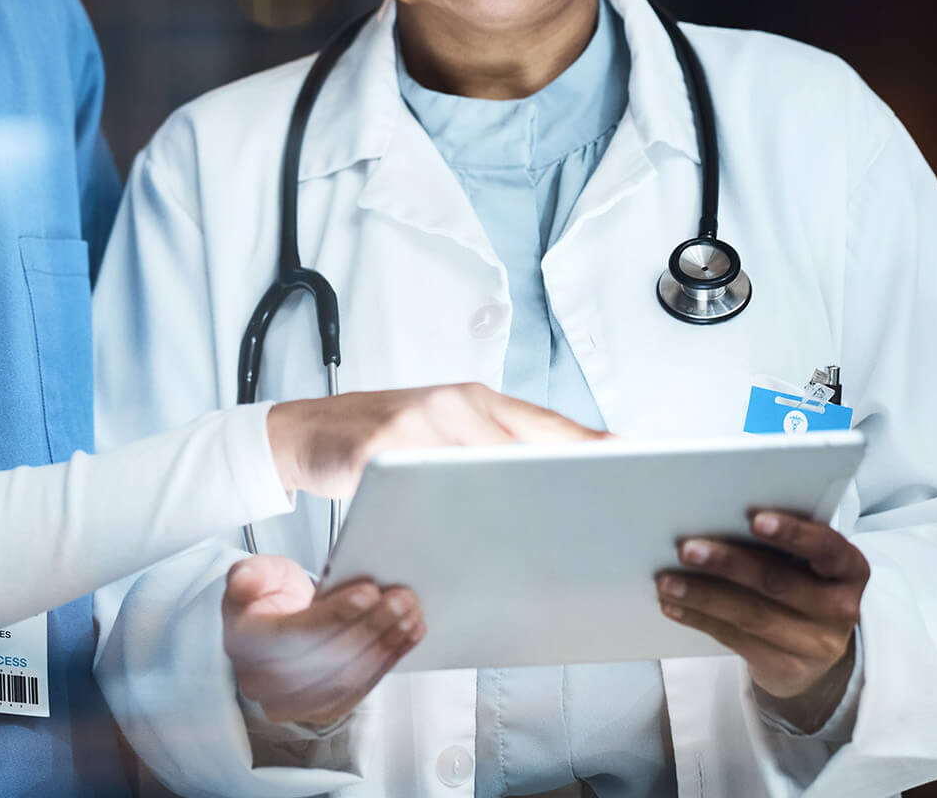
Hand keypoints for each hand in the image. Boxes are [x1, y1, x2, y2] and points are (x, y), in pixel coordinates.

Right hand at [223, 553, 420, 727]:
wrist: (278, 626)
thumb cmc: (270, 598)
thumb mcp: (256, 574)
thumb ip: (249, 574)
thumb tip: (243, 582)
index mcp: (244, 641)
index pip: (294, 633)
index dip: (334, 614)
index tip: (369, 591)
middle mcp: (262, 682)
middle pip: (325, 659)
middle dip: (370, 628)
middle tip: (402, 599)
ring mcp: (292, 704)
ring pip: (346, 678)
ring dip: (385, 646)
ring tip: (410, 615)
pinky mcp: (321, 712)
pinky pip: (359, 690)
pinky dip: (387, 662)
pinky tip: (407, 636)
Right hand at [266, 383, 604, 499]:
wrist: (303, 430)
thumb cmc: (376, 437)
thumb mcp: (439, 432)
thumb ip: (487, 448)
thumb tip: (551, 482)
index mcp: (472, 400)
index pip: (545, 423)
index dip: (590, 444)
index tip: (633, 461)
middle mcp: (452, 403)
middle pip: (525, 443)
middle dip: (563, 477)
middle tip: (599, 510)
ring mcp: (419, 422)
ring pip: (485, 463)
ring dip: (516, 499)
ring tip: (550, 531)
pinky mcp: (383, 446)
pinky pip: (431, 481)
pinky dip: (455, 508)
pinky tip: (472, 536)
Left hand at [657, 510, 867, 726]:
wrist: (819, 653)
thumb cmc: (804, 585)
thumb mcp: (810, 563)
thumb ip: (782, 544)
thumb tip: (715, 515)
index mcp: (849, 569)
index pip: (827, 548)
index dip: (794, 534)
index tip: (756, 520)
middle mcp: (840, 608)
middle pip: (778, 583)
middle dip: (729, 564)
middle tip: (687, 549)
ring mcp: (815, 644)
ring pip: (751, 615)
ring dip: (703, 595)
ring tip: (667, 581)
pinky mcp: (786, 668)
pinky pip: (736, 639)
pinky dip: (700, 619)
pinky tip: (674, 606)